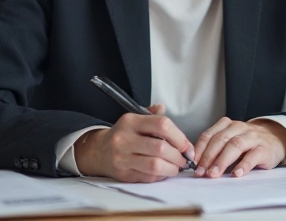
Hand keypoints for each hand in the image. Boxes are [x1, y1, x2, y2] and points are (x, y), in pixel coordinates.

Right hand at [77, 104, 193, 182]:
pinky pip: (148, 177)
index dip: (179, 137)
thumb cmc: (125, 134)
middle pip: (160, 148)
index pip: (162, 125)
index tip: (187, 146)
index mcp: (131, 121)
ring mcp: (122, 158)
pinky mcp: (123, 174)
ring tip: (177, 167)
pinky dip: (161, 176)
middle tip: (185, 159)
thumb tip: (164, 108)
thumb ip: (153, 115)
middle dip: (178, 156)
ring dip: (172, 168)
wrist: (99, 151)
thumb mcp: (136, 119)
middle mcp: (124, 139)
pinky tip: (164, 172)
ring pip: (155, 165)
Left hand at [193, 117, 285, 177]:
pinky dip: (244, 165)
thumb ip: (215, 149)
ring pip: (235, 145)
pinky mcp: (264, 148)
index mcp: (227, 125)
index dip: (199, 150)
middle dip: (208, 157)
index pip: (209, 135)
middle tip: (201, 172)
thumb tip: (196, 165)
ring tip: (214, 174)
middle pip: (221, 140)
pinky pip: (253, 155)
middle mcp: (239, 128)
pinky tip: (236, 174)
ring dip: (222, 161)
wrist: (275, 139)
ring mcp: (253, 137)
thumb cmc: (247, 144)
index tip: (192, 164)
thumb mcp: (230, 141)